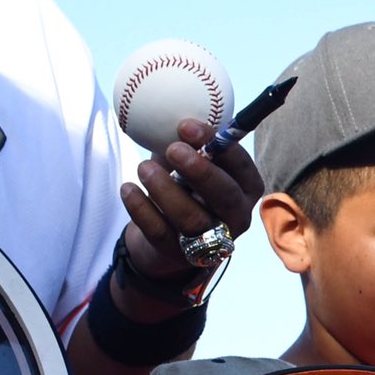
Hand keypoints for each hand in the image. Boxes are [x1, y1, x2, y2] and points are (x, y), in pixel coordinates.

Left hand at [119, 118, 265, 282]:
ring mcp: (210, 240)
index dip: (220, 146)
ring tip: (144, 168)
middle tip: (173, 149)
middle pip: (225, 197)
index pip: (242, 167)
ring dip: (166, 189)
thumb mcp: (191, 163)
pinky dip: (141, 208)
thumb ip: (191, 145)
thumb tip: (177, 119)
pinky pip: (161, 232)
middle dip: (200, 171)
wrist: (166, 236)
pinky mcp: (181, 255)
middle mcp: (235, 217)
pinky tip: (128, 189)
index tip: (187, 126)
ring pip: (192, 218)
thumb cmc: (184, 187)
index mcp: (245, 189)